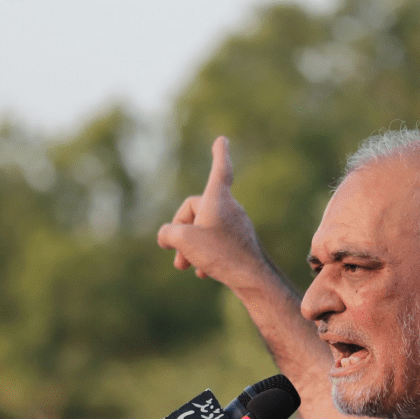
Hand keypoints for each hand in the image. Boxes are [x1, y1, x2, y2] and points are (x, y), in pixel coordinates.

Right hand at [158, 137, 266, 286]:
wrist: (252, 278)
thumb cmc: (220, 254)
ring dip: (191, 247)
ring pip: (206, 230)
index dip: (219, 153)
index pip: (220, 168)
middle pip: (197, 210)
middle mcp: (230, 208)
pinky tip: (202, 272)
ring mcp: (237, 226)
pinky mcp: (240, 243)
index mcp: (218, 198)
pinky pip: (217, 242)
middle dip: (182, 231)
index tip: (222, 140)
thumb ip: (168, 233)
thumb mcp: (183, 240)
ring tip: (183, 265)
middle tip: (175, 252)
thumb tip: (167, 235)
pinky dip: (206, 254)